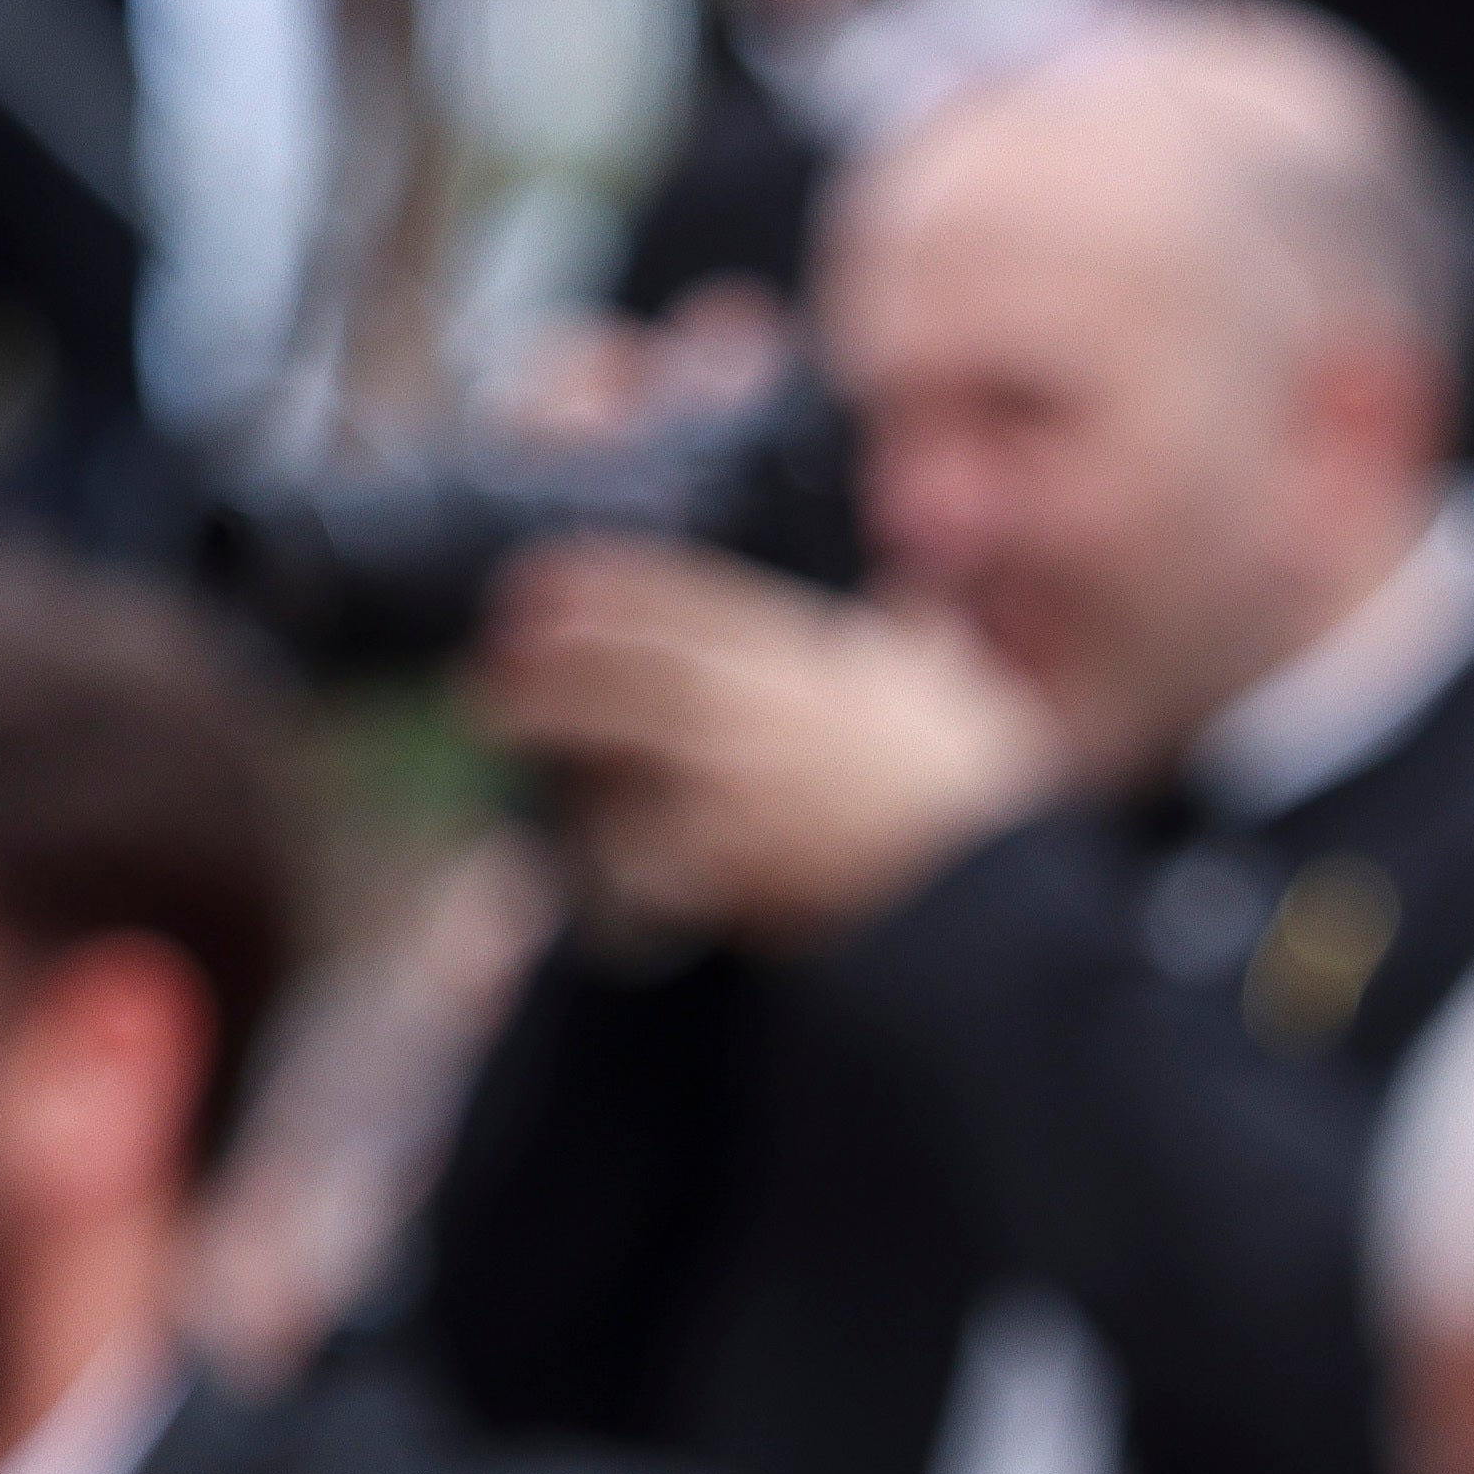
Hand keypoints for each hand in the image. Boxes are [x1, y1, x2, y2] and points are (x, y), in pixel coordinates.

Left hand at [478, 537, 1061, 952]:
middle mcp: (763, 711)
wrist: (983, 898)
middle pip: (632, 667)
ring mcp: (740, 788)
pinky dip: (602, 848)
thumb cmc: (982, 793)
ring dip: (552, 725)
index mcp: (814, 658)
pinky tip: (565, 846)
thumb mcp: (956, 685)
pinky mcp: (731, 869)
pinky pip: (643, 855)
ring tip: (494, 712)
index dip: (604, 584)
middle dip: (553, 651)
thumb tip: (915, 595)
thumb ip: (920, 633)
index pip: (689, 602)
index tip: (544, 575)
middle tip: (490, 649)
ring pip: (619, 746)